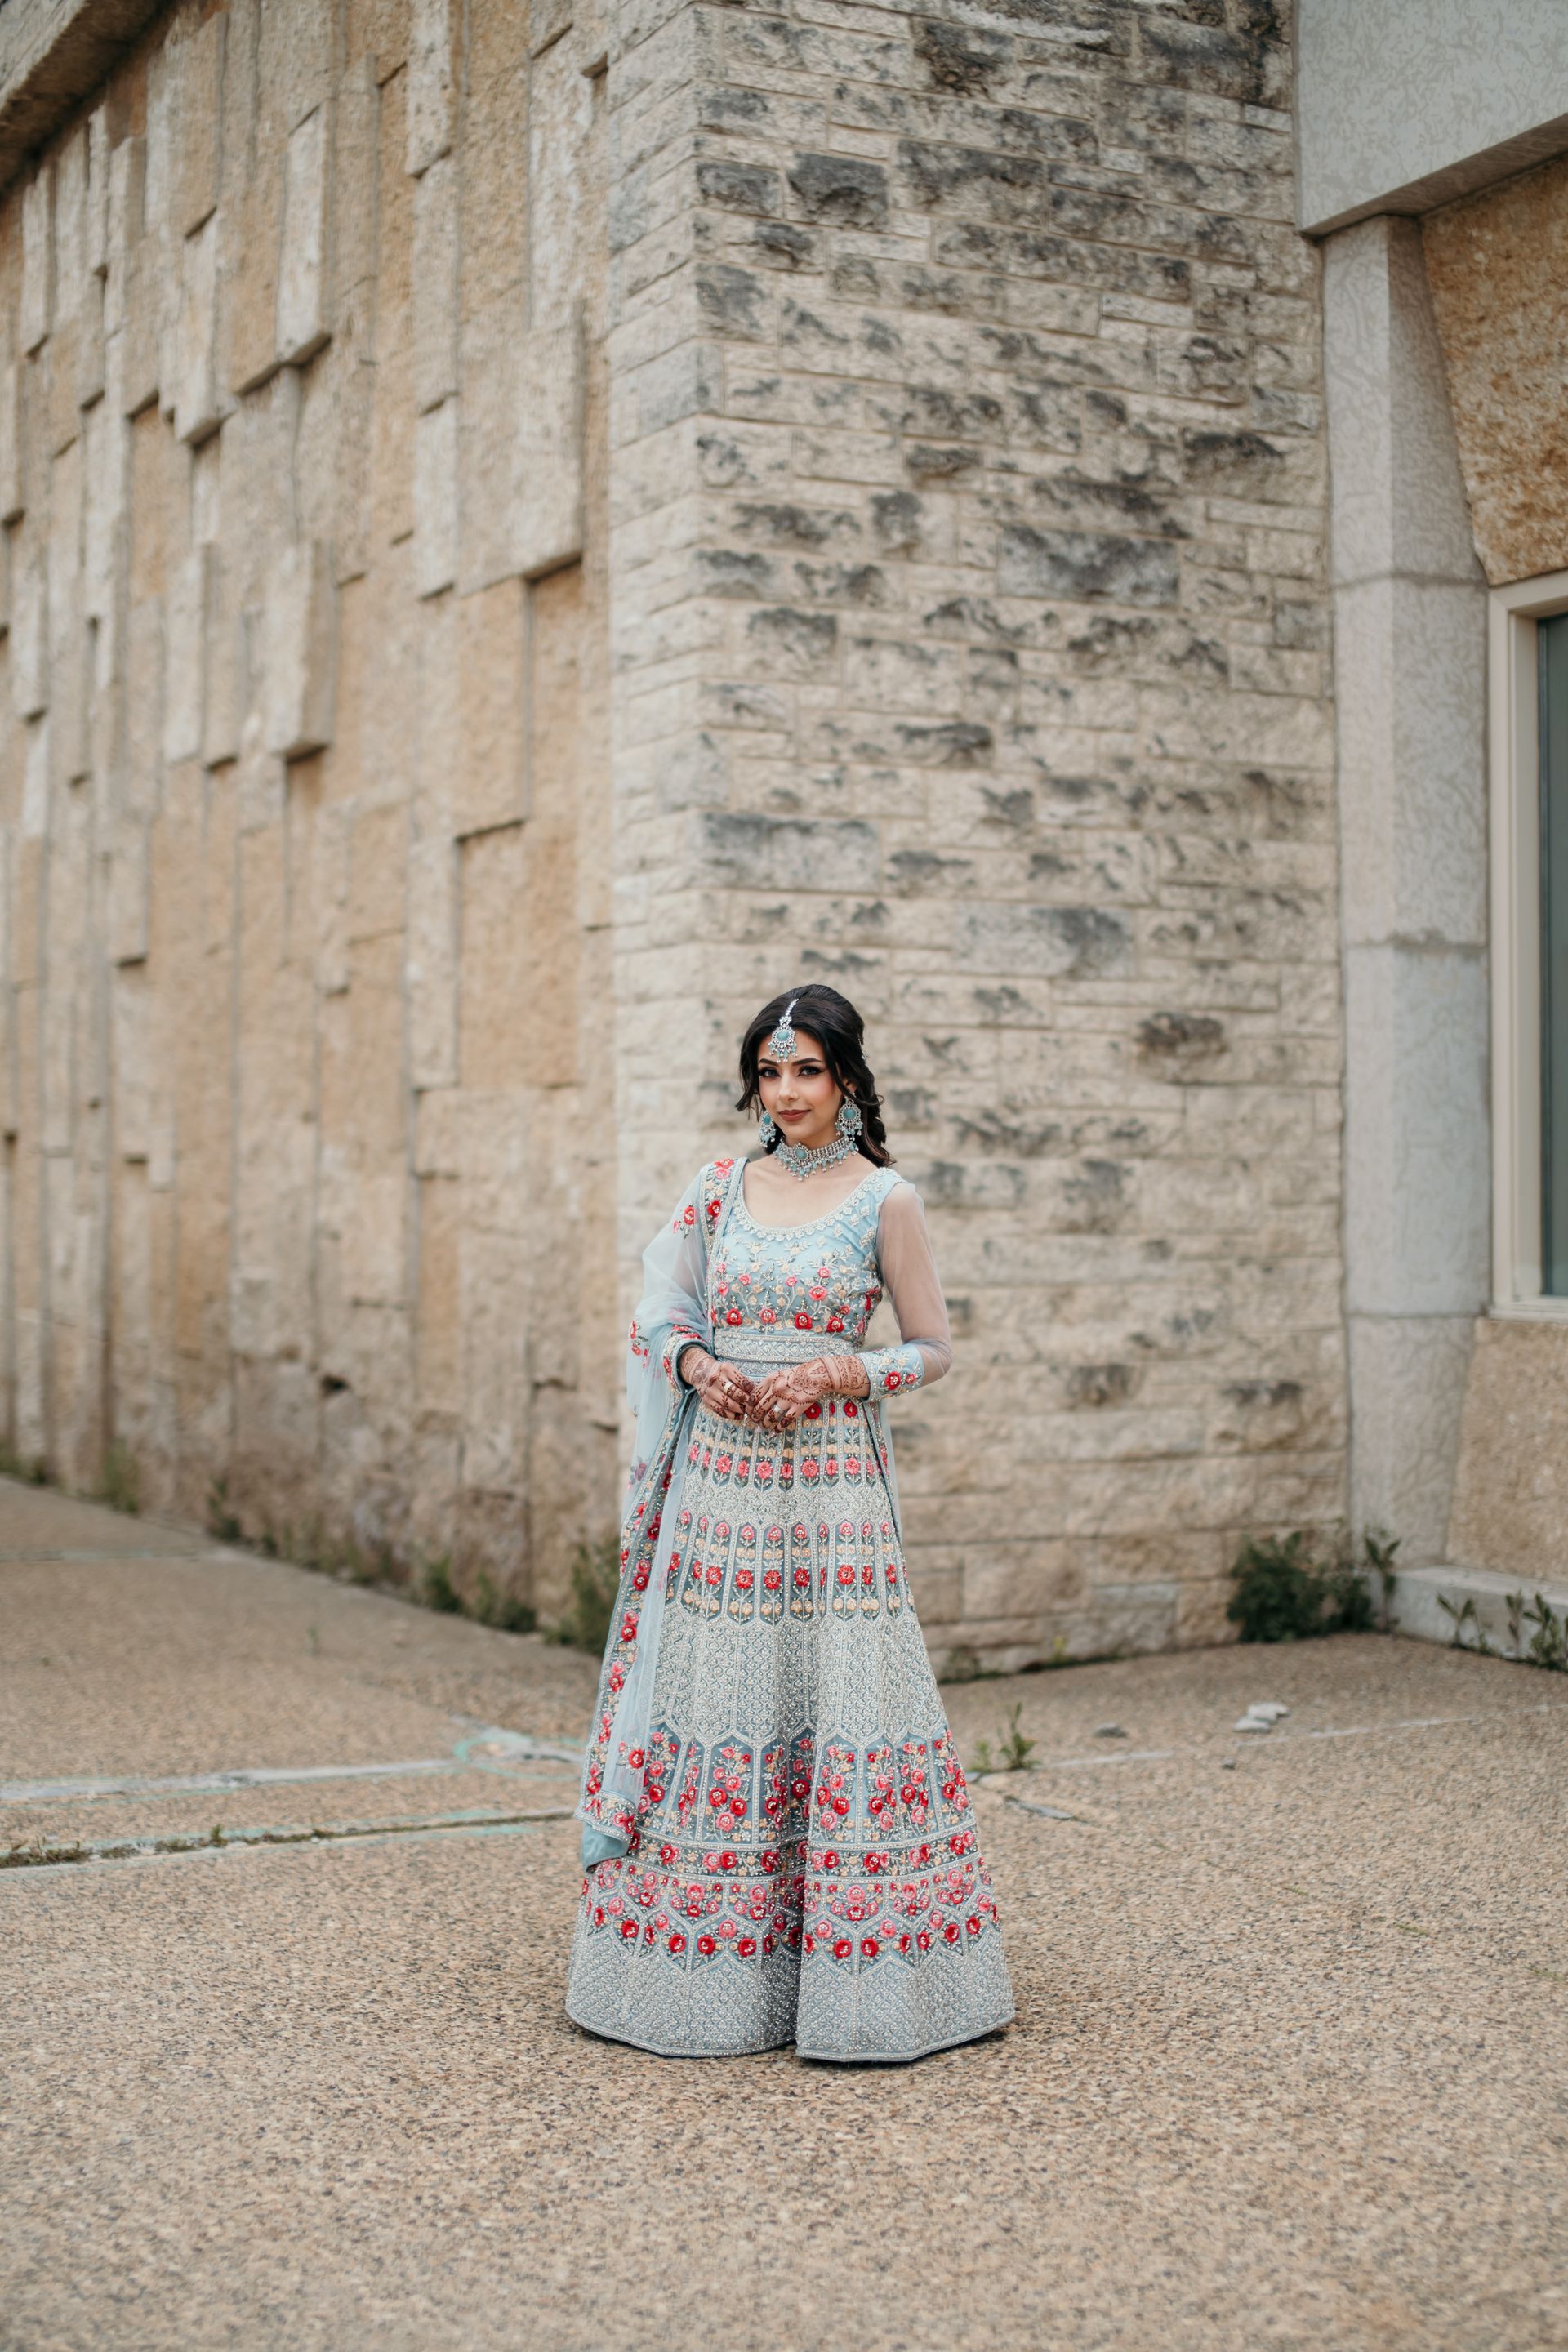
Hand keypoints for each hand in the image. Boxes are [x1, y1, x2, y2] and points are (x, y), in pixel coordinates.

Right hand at [681, 1347, 757, 1424]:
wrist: (701, 1372)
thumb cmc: (721, 1372)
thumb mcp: (731, 1369)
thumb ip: (742, 1380)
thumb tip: (756, 1393)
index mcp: (726, 1369)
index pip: (743, 1383)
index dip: (752, 1391)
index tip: (757, 1396)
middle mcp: (716, 1379)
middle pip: (736, 1394)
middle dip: (747, 1402)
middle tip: (753, 1406)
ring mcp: (710, 1391)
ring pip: (729, 1405)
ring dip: (740, 1410)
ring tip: (746, 1411)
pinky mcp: (707, 1401)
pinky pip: (721, 1411)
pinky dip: (731, 1416)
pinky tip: (738, 1416)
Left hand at [747, 1356, 867, 1428]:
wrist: (816, 1376)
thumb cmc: (796, 1374)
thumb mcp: (778, 1374)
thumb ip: (767, 1385)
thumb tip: (756, 1399)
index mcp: (770, 1380)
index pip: (753, 1396)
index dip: (749, 1406)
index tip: (748, 1411)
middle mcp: (776, 1390)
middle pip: (760, 1408)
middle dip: (755, 1418)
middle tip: (754, 1421)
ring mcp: (787, 1400)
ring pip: (770, 1417)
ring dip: (764, 1424)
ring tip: (763, 1426)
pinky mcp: (797, 1408)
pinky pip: (784, 1422)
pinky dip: (778, 1428)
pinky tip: (775, 1431)